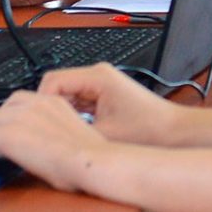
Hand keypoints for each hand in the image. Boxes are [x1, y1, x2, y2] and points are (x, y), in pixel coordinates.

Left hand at [0, 90, 108, 192]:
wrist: (93, 160)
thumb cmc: (92, 159)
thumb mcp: (74, 140)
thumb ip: (58, 137)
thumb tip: (50, 149)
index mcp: (54, 102)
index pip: (20, 103)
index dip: (5, 114)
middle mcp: (35, 103)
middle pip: (0, 108)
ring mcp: (20, 117)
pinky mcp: (9, 133)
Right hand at [36, 63, 179, 146]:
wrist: (175, 132)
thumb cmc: (149, 130)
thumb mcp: (104, 135)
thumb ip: (73, 132)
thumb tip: (48, 136)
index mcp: (96, 77)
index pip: (51, 81)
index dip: (40, 103)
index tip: (37, 123)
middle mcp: (98, 75)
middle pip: (57, 86)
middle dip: (49, 108)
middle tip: (44, 131)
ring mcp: (102, 83)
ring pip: (67, 94)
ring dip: (61, 113)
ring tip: (59, 133)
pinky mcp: (105, 94)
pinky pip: (78, 101)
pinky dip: (72, 115)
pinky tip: (74, 132)